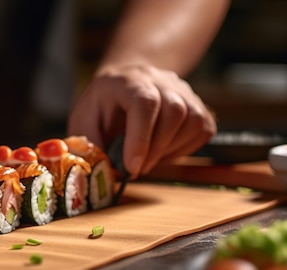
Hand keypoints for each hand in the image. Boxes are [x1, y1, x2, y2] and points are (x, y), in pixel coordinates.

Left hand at [67, 64, 215, 178]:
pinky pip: (202, 130)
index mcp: (128, 81)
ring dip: (169, 150)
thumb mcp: (84, 121)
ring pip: (192, 121)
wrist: (124, 84)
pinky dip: (184, 149)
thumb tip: (102, 172)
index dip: (140, 139)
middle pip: (174, 112)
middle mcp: (160, 80)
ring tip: (147, 159)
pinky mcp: (197, 105)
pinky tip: (162, 151)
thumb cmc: (103, 106)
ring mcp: (183, 90)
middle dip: (155, 150)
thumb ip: (91, 146)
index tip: (131, 167)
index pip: (144, 103)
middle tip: (136, 169)